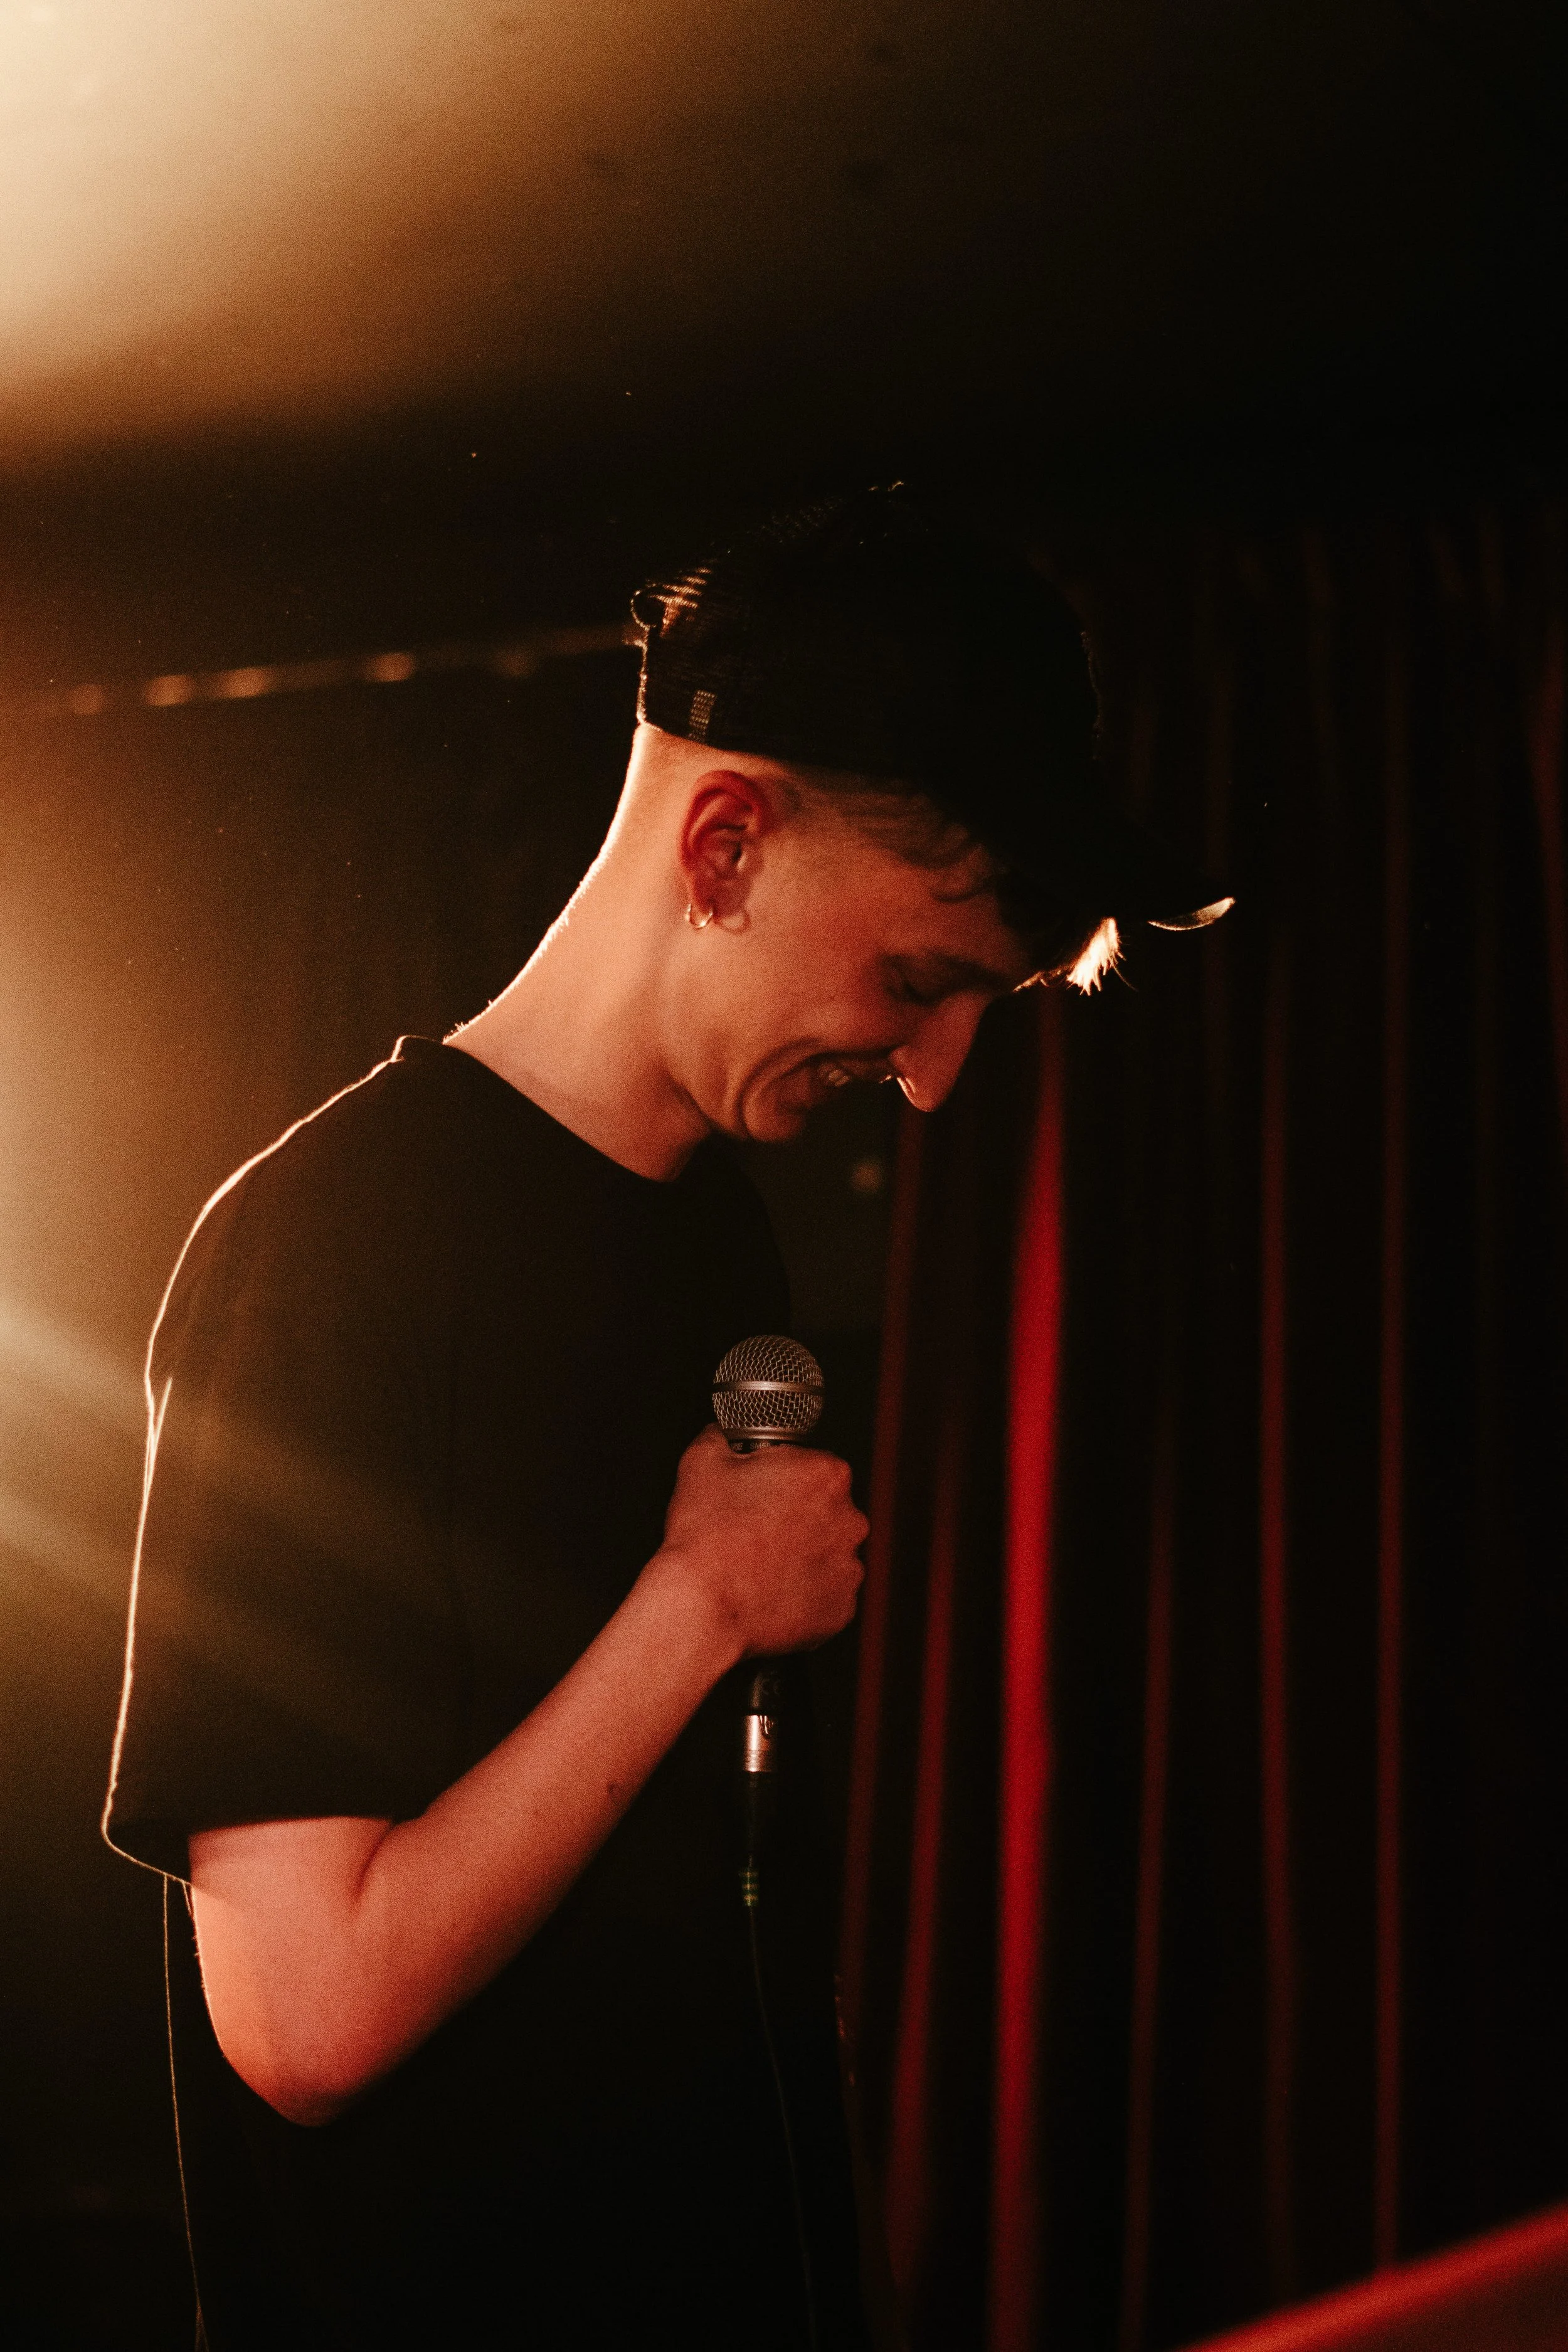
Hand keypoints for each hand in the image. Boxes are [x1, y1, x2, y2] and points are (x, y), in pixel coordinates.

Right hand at [655, 1425, 867, 1658]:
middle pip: (826, 1511)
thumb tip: (722, 1435)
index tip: (761, 1493)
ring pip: (828, 1554)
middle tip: (756, 1530)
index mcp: (826, 1475)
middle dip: (797, 1518)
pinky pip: (826, 1596)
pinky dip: (804, 1595)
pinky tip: (770, 1593)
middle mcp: (850, 1520)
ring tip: (760, 1566)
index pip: (813, 1467)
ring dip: (802, 1557)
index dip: (782, 1479)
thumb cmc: (707, 1538)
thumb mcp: (702, 1462)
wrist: (703, 1610)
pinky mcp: (840, 1611)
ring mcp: (848, 1569)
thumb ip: (721, 1436)